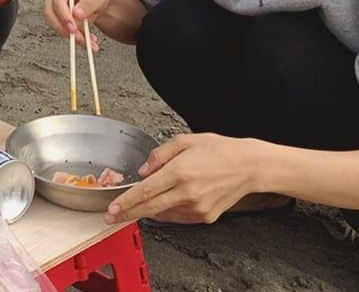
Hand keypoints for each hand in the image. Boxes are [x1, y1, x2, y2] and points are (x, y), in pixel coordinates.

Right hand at [42, 0, 106, 50]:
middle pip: (50, 14)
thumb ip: (89, 3)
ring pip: (55, 25)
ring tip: (88, 41)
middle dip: (65, 29)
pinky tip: (86, 41)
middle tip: (79, 37)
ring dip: (72, 36)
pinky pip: (61, 31)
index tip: (73, 27)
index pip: (57, 2)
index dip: (64, 16)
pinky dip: (75, 39)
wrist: (99, 4)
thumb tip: (77, 13)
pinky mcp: (56, 19)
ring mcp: (53, 7)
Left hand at [105, 133, 257, 224]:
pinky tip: (162, 202)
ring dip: (148, 210)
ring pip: (163, 213)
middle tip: (110, 218)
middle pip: (150, 208)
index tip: (112, 208)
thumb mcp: (184, 141)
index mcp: (179, 173)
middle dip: (128, 214)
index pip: (146, 191)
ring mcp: (197, 208)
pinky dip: (166, 210)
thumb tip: (143, 171)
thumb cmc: (218, 150)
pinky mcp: (205, 217)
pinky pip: (178, 216)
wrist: (248, 167)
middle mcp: (187, 194)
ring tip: (135, 204)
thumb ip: (159, 155)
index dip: (126, 202)